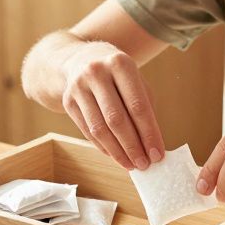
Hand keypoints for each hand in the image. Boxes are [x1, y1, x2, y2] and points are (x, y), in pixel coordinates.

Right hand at [59, 41, 164, 170]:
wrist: (82, 59)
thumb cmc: (118, 75)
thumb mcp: (136, 82)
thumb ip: (145, 109)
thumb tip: (151, 146)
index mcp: (120, 63)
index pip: (138, 106)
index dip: (149, 133)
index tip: (157, 154)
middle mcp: (96, 72)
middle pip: (116, 119)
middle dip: (132, 146)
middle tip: (144, 164)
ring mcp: (78, 86)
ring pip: (99, 129)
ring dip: (117, 152)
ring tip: (131, 164)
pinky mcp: (67, 101)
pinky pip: (87, 131)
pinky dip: (103, 147)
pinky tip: (116, 155)